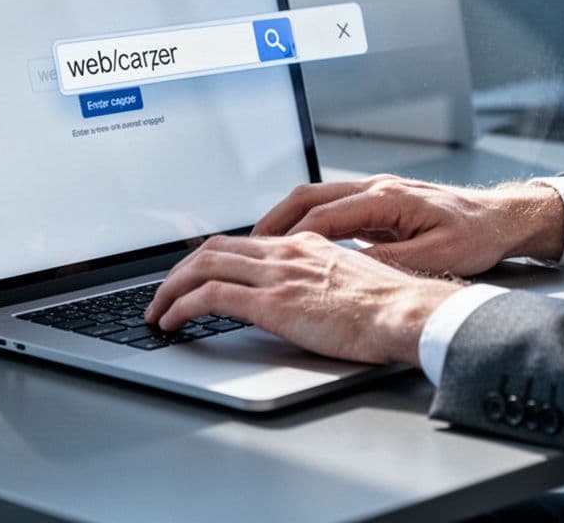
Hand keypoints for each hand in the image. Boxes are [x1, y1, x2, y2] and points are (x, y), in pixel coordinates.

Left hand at [144, 233, 463, 364]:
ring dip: (170, 289)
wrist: (407, 313)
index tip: (191, 272)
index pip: (242, 240)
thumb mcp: (352, 279)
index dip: (208, 255)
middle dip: (179, 271)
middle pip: (214, 248)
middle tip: (162, 292)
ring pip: (203, 267)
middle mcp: (286, 251)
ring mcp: (277, 274)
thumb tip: (306, 296)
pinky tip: (172, 323)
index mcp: (305, 244)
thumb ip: (322, 279)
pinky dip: (182, 307)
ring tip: (156, 311)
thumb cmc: (391, 307)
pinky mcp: (272, 302)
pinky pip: (210, 298)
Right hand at [252, 175, 563, 276]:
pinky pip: (330, 206)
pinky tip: (293, 242)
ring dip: (284, 220)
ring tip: (257, 244)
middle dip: (271, 222)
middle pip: (308, 198)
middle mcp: (377, 188)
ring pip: (315, 199)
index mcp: (388, 199)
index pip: (324, 216)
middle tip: (243, 246)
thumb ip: (391, 261)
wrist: (503, 217)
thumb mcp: (436, 256)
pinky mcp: (380, 202)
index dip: (290, 237)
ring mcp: (377, 191)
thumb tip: (350, 270)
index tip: (264, 255)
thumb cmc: (476, 235)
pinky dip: (305, 222)